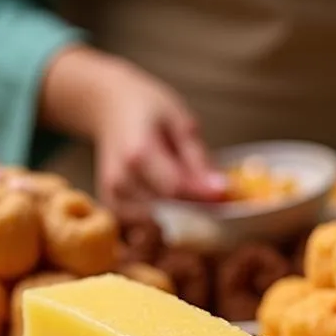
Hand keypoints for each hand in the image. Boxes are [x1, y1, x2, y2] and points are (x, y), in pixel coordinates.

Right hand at [38, 46, 225, 219]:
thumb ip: (199, 159)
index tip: (226, 195)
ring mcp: (112, 196)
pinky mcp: (111, 207)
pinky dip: (161, 221)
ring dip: (179, 218)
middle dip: (195, 211)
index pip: (176, 189)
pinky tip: (171, 204)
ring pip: (156, 224)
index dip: (204, 198)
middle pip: (167, 211)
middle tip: (213, 199)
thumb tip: (221, 190)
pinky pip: (142, 228)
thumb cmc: (149, 109)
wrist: (110, 107)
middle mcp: (120, 179)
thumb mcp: (181, 123)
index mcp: (138, 153)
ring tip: (188, 196)